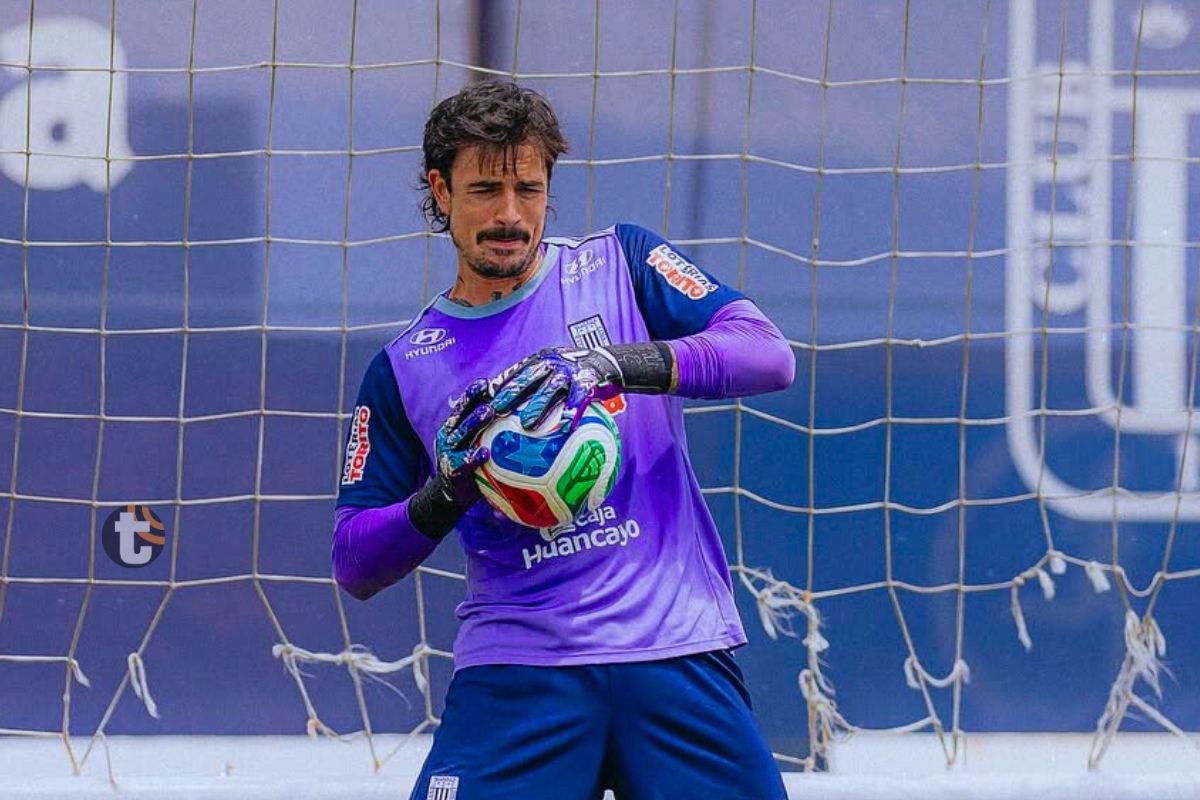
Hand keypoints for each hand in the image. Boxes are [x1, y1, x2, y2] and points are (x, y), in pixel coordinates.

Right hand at [433, 379, 495, 505]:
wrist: (451, 495)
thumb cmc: (472, 466)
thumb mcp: (477, 443)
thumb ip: (490, 430)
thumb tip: (516, 411)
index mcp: (455, 426)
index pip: (464, 405)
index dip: (474, 392)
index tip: (488, 382)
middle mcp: (448, 435)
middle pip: (461, 414)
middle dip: (475, 401)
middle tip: (492, 391)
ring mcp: (447, 452)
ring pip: (461, 433)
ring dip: (475, 421)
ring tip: (489, 411)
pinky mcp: (450, 469)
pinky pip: (461, 461)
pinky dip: (473, 456)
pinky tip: (485, 453)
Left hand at [492, 347, 623, 430]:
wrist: (606, 363)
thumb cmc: (573, 375)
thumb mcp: (552, 373)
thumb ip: (534, 385)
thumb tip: (508, 408)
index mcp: (540, 360)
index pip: (515, 372)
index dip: (499, 384)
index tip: (484, 399)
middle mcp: (553, 363)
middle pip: (528, 377)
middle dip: (511, 393)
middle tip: (496, 409)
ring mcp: (569, 371)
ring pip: (550, 388)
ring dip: (537, 405)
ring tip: (526, 424)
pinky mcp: (587, 380)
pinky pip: (578, 397)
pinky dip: (571, 410)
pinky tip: (565, 425)